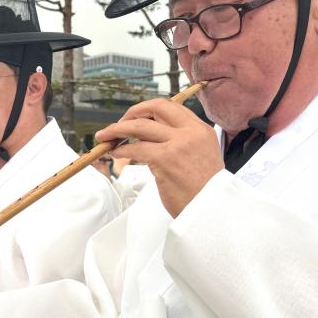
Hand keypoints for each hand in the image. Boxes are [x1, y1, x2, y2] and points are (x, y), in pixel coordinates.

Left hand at [95, 98, 222, 216]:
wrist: (212, 210)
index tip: (135, 117)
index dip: (148, 109)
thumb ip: (180, 142)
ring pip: (140, 126)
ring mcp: (178, 144)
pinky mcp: (164, 159)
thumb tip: (148, 136)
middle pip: (155, 108)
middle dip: (132, 113)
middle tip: (118, 123)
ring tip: (106, 137)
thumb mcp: (200, 156)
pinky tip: (115, 153)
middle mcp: (191, 133)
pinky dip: (120, 150)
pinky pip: (135, 148)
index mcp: (201, 130)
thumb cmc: (203, 191)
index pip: (171, 107)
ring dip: (117, 130)